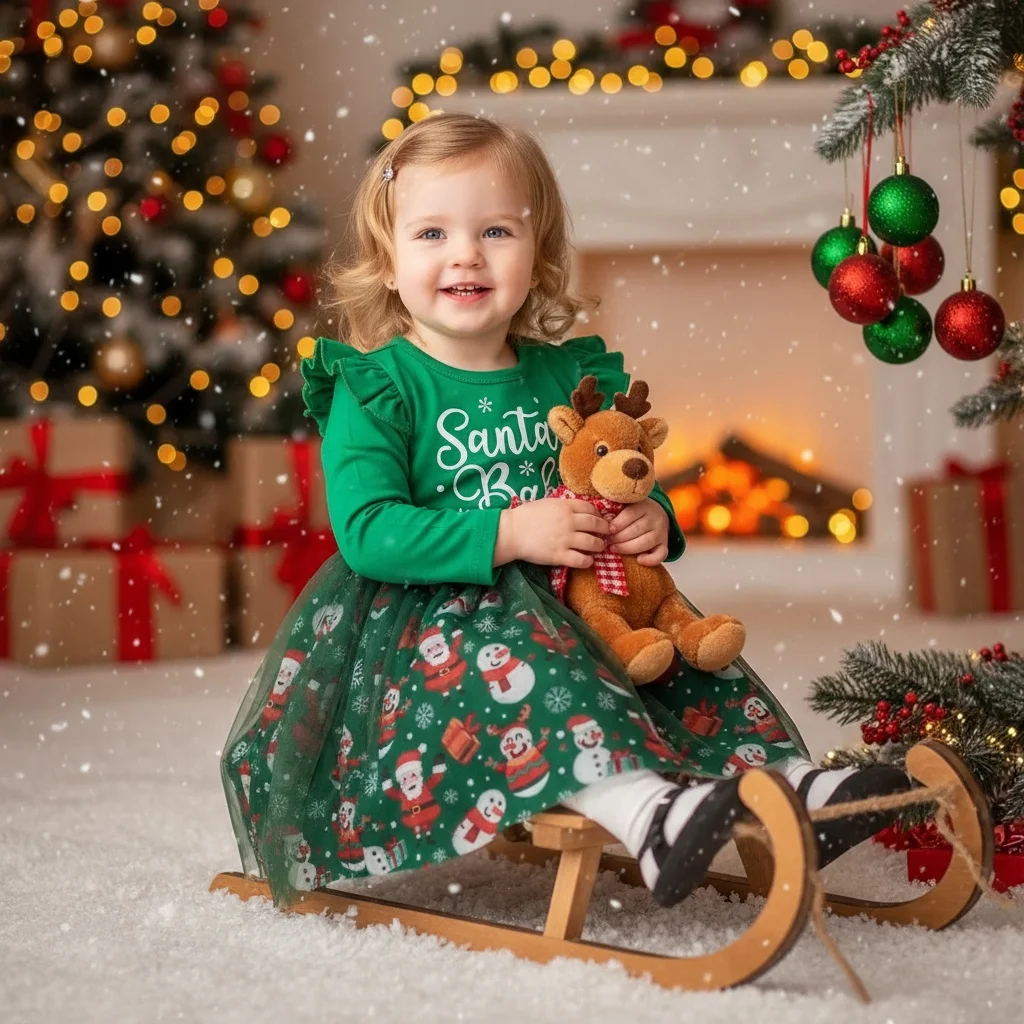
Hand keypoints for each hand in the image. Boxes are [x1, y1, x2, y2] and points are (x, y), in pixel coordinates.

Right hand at [494, 498, 608, 568]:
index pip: (590, 508)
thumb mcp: (547, 503)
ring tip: (600, 547)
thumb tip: (578, 510)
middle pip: (595, 524)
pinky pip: (581, 560)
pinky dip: (588, 561)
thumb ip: (564, 506)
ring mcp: (565, 539)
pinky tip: (588, 560)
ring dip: (599, 545)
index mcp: (565, 506)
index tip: (599, 519)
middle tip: (607, 533)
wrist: (511, 532)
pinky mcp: (559, 555)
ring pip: (592, 543)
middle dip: (604, 529)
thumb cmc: (526, 516)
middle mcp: (568, 522)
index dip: (598, 514)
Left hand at [607, 498, 668, 566]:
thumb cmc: (634, 512)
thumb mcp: (626, 506)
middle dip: (619, 537)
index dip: (619, 522)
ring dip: (627, 548)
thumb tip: (604, 519)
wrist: (656, 516)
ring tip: (614, 549)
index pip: (631, 513)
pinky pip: (661, 555)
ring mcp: (661, 533)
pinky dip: (650, 560)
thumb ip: (615, 510)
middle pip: (636, 529)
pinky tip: (639, 560)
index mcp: (644, 506)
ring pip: (646, 542)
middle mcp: (655, 519)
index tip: (609, 529)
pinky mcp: (664, 545)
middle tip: (607, 541)